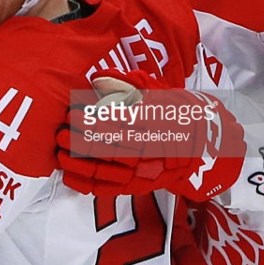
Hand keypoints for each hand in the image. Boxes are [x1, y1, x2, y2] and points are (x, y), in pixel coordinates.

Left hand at [57, 69, 245, 200]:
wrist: (203, 145)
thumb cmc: (176, 112)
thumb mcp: (160, 91)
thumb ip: (130, 83)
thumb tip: (100, 77)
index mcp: (157, 123)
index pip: (121, 122)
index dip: (95, 119)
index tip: (75, 112)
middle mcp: (151, 149)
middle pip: (111, 146)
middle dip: (82, 140)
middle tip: (62, 131)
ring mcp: (145, 171)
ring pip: (107, 169)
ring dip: (80, 163)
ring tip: (60, 152)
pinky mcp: (139, 185)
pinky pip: (109, 188)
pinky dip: (87, 184)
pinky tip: (68, 175)